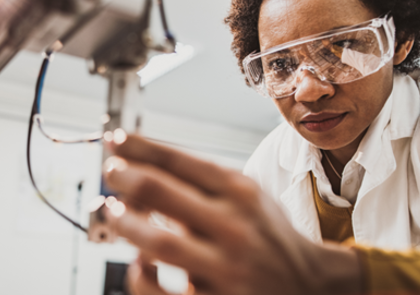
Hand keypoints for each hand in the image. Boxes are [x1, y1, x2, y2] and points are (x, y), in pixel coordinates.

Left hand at [102, 135, 360, 294]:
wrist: (310, 286)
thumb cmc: (268, 238)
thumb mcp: (248, 197)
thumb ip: (203, 183)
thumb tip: (141, 165)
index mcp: (241, 193)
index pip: (178, 160)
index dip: (138, 147)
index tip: (115, 140)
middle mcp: (235, 227)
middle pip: (159, 191)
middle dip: (123, 176)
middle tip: (109, 172)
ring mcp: (227, 268)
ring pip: (156, 243)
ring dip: (124, 223)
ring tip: (112, 212)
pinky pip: (161, 293)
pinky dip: (140, 277)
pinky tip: (138, 264)